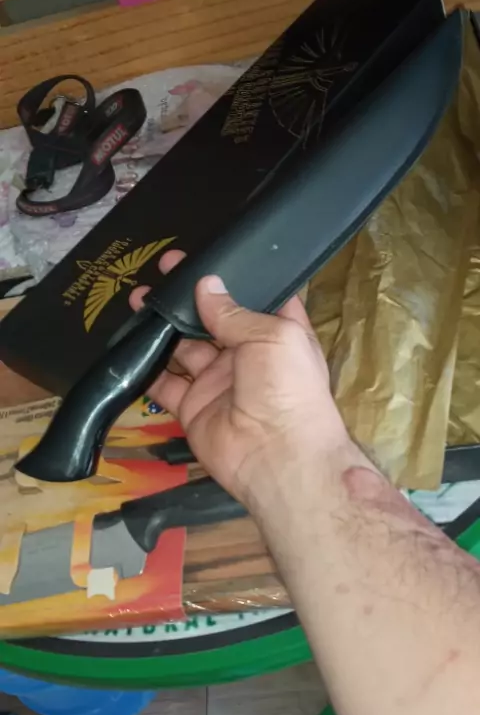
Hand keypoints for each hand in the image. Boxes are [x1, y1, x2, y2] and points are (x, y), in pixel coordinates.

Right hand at [131, 250, 348, 514]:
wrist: (278, 458)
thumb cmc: (288, 389)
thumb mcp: (271, 335)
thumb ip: (233, 311)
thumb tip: (206, 285)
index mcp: (277, 333)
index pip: (255, 298)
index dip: (232, 278)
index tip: (204, 256)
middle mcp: (247, 355)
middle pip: (213, 319)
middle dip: (189, 296)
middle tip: (163, 270)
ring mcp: (218, 381)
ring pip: (184, 346)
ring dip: (163, 324)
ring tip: (139, 298)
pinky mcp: (192, 406)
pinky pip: (165, 383)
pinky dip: (147, 366)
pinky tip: (131, 342)